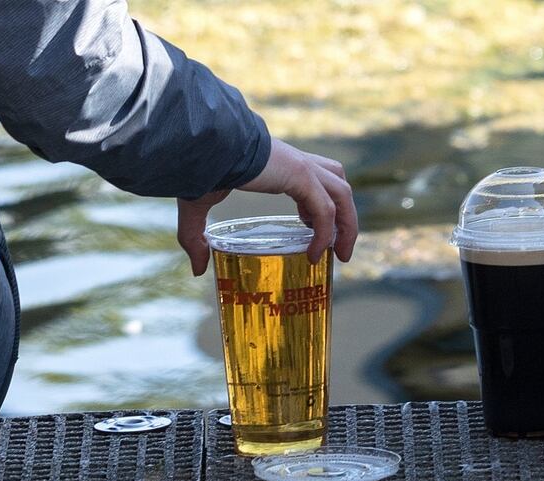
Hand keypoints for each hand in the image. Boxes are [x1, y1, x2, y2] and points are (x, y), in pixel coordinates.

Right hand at [177, 138, 357, 275]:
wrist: (200, 146)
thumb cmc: (196, 169)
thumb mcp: (198, 207)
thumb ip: (195, 238)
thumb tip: (196, 270)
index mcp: (281, 164)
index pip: (318, 177)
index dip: (322, 203)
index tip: (311, 229)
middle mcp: (298, 162)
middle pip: (339, 184)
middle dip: (346, 217)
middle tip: (340, 250)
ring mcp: (302, 166)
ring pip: (342, 194)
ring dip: (347, 225)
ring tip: (340, 255)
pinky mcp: (300, 174)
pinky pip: (324, 210)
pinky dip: (324, 233)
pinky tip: (314, 253)